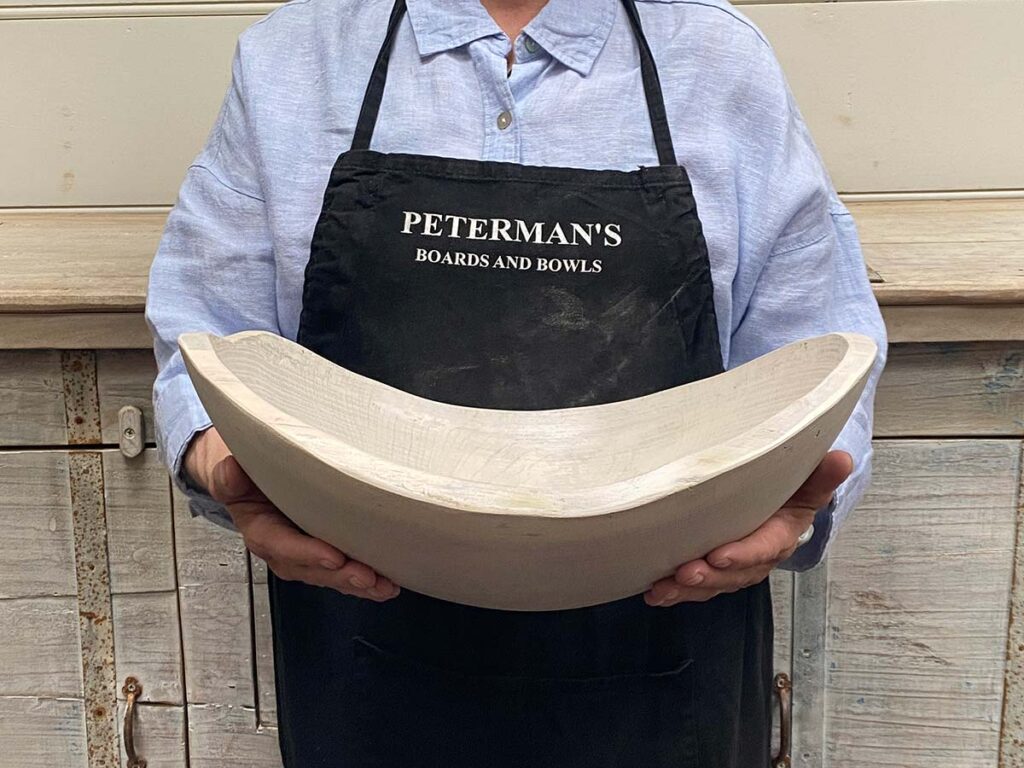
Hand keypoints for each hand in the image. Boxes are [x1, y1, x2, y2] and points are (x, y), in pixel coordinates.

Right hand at [184, 428, 399, 600]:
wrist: (248, 479)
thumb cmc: (246, 476)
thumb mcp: (231, 473)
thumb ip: (229, 477)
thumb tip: (231, 471)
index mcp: (261, 531)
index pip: (283, 546)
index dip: (307, 553)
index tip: (334, 557)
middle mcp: (283, 550)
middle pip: (312, 569)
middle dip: (341, 576)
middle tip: (368, 577)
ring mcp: (304, 555)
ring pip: (330, 576)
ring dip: (357, 584)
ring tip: (383, 586)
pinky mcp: (322, 553)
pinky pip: (341, 572)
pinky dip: (364, 581)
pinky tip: (387, 584)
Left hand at [644, 450, 852, 606]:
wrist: (783, 506)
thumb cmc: (791, 492)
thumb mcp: (809, 482)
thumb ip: (821, 475)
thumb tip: (841, 459)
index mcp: (781, 535)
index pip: (764, 548)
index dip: (743, 554)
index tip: (719, 556)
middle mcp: (757, 558)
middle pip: (734, 574)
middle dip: (709, 577)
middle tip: (685, 573)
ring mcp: (735, 567)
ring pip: (712, 585)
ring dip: (686, 590)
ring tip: (662, 589)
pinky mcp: (715, 570)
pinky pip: (697, 586)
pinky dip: (676, 592)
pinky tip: (655, 593)